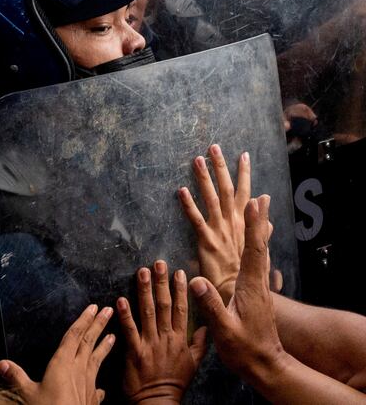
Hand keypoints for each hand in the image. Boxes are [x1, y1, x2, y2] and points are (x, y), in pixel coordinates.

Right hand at [0, 304, 114, 404]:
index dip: (83, 320)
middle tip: (108, 311)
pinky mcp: (91, 400)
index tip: (93, 307)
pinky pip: (97, 387)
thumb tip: (1, 363)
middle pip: (89, 342)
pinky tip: (102, 387)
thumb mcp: (28, 393)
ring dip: (105, 347)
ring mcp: (87, 384)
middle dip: (98, 325)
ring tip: (114, 336)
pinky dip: (99, 383)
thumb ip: (16, 377)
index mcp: (62, 364)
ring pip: (97, 360)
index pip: (74, 336)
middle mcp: (78, 370)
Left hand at [118, 261, 206, 403]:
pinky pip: (129, 330)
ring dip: (144, 291)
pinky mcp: (135, 352)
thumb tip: (206, 326)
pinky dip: (125, 315)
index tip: (178, 272)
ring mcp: (150, 344)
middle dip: (162, 283)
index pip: (182, 309)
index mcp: (180, 339)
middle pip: (165, 305)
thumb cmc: (175, 382)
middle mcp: (166, 338)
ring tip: (142, 272)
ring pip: (147, 312)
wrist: (159, 401)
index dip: (180, 289)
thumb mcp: (194, 364)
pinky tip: (120, 300)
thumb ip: (199, 343)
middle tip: (159, 263)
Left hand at [178, 145, 249, 303]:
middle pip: (229, 191)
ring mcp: (220, 233)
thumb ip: (261, 230)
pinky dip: (189, 206)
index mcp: (243, 226)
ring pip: (213, 200)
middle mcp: (232, 225)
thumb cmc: (244, 279)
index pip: (245, 194)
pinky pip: (197, 222)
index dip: (244, 174)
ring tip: (197, 159)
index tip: (243, 154)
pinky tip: (181, 191)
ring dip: (205, 179)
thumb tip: (267, 210)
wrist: (241, 300)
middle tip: (215, 146)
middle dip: (222, 168)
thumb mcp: (258, 252)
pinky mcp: (208, 244)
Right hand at [189, 196, 287, 380]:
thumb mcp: (225, 329)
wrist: (264, 364)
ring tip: (260, 204)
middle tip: (260, 195)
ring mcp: (259, 284)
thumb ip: (211, 305)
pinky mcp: (257, 289)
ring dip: (259, 225)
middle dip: (258, 217)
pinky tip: (258, 235)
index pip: (253, 250)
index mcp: (250, 285)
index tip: (252, 203)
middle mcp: (257, 280)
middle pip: (259, 242)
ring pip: (260, 248)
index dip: (252, 225)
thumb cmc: (244, 349)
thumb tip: (195, 281)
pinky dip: (257, 240)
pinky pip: (258, 257)